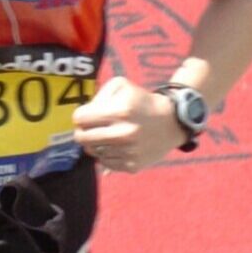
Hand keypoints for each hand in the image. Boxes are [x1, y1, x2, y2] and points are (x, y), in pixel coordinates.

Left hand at [73, 76, 187, 173]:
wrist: (172, 122)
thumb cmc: (141, 101)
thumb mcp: (121, 86)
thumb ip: (97, 97)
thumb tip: (80, 120)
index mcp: (120, 112)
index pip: (79, 119)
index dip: (81, 115)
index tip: (89, 115)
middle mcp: (124, 134)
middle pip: (81, 138)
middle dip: (83, 131)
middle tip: (92, 128)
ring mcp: (128, 152)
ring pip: (92, 152)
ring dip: (96, 144)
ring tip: (109, 135)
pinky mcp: (132, 166)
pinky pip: (105, 163)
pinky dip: (107, 155)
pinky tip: (118, 146)